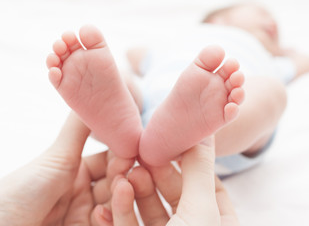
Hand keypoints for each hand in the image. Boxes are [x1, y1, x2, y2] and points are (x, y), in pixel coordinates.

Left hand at [0, 112, 133, 225]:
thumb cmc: (21, 192)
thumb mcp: (57, 157)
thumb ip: (80, 127)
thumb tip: (97, 90)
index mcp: (74, 171)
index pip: (108, 160)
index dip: (122, 154)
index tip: (134, 147)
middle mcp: (81, 191)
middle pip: (114, 182)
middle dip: (125, 175)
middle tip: (134, 170)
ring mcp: (83, 214)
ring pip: (114, 204)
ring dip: (122, 197)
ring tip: (125, 188)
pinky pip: (106, 225)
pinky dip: (111, 219)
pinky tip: (103, 212)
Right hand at [94, 137, 238, 225]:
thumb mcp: (200, 211)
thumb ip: (198, 168)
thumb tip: (205, 130)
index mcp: (217, 223)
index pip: (205, 182)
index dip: (186, 160)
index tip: (166, 142)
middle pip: (173, 193)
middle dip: (154, 175)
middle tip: (138, 158)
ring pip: (148, 210)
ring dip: (131, 194)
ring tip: (121, 178)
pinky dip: (117, 216)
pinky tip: (104, 206)